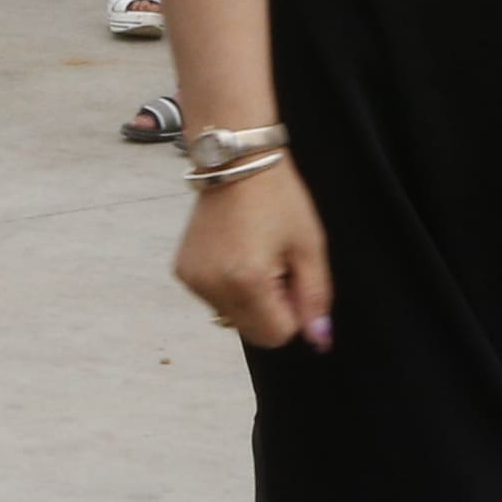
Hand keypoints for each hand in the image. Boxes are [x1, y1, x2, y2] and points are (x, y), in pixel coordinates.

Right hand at [170, 153, 336, 349]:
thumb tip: (319, 340)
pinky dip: (229, 286)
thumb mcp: (310, 246)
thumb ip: (315, 298)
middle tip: (276, 265)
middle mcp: (213, 287)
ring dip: (250, 299)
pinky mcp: (183, 272)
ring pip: (234, 318)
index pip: (277, 335)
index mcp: (247, 281)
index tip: (292, 277)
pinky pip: (215, 299)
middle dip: (271, 308)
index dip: (293, 312)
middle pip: (254, 332)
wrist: (236, 161)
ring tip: (255, 253)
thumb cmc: (279, 198)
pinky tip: (235, 252)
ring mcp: (193, 280)